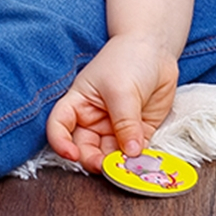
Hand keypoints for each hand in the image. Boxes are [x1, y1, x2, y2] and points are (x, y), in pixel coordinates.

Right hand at [47, 33, 179, 169]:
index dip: (60, 143)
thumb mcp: (122, 90)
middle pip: (85, 148)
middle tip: (109, 168)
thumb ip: (125, 122)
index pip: (59, 127)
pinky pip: (134, 152)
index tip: (72, 155)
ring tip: (129, 167)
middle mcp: (94, 120)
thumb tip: (130, 153)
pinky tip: (143, 162)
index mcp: (78, 105)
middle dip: (94, 160)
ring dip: (118, 164)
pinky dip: (138, 160)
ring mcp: (116, 128)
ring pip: (110, 155)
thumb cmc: (129, 59)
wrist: (156, 47)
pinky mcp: (138, 132)